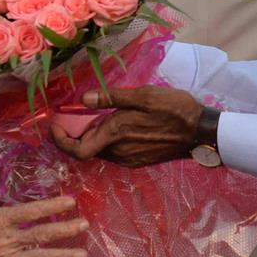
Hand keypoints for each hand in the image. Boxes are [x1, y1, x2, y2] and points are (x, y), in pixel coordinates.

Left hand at [49, 87, 204, 166]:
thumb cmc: (174, 109)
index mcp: (116, 133)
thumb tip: (82, 99)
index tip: (55, 125)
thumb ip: (111, 97)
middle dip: (77, 132)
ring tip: (100, 115)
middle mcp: (119, 151)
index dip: (60, 140)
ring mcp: (129, 159)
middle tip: (77, 113)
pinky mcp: (139, 161)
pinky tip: (119, 124)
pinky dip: (108, 140)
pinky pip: (114, 152)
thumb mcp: (143, 95)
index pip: (76, 149)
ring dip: (94, 135)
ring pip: (100, 150)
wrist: (201, 132)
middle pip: (86, 148)